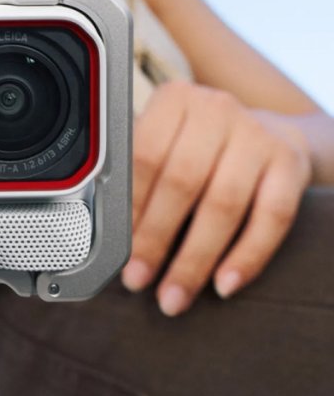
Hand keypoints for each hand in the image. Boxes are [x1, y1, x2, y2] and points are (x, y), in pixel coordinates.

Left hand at [121, 80, 311, 315]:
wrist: (269, 134)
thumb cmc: (199, 147)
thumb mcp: (165, 142)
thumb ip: (136, 175)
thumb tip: (104, 232)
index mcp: (174, 100)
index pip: (144, 157)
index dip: (129, 208)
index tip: (116, 249)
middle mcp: (217, 109)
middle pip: (181, 183)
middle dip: (155, 239)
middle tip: (137, 279)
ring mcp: (258, 134)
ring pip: (223, 205)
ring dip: (194, 259)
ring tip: (173, 294)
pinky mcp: (289, 163)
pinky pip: (270, 218)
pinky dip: (246, 256)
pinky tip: (224, 284)